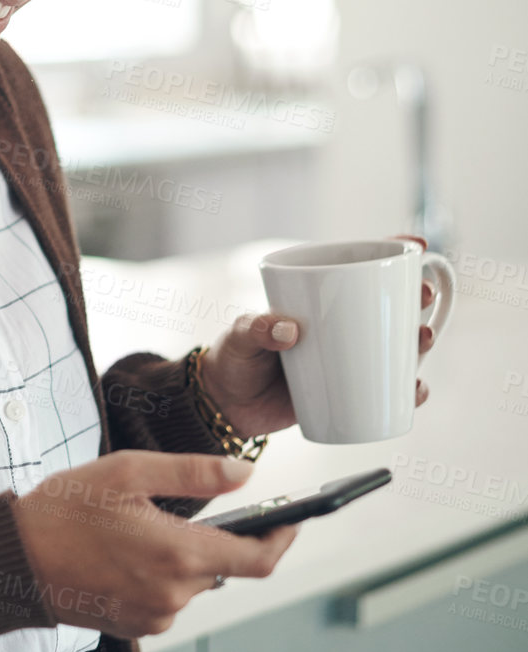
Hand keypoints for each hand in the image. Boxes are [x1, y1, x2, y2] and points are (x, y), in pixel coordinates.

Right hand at [13, 450, 297, 639]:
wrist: (11, 562)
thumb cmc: (64, 509)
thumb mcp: (128, 472)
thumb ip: (194, 472)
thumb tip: (247, 474)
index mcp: (180, 555)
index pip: (258, 560)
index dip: (283, 538)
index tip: (294, 520)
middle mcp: (174, 595)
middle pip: (219, 567)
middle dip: (207, 537)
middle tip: (167, 505)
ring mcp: (154, 617)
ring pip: (190, 582)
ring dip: (176, 555)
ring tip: (130, 527)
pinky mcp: (133, 627)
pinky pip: (163, 597)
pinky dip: (154, 573)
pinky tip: (118, 552)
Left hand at [200, 233, 437, 438]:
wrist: (227, 406)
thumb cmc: (232, 358)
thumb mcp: (239, 336)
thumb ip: (257, 329)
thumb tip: (290, 331)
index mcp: (315, 296)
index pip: (356, 266)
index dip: (390, 252)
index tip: (415, 245)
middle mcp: (339, 323)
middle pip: (388, 304)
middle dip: (415, 295)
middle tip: (421, 296)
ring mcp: (348, 357)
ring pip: (396, 345)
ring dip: (420, 340)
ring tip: (424, 338)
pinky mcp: (351, 392)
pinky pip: (389, 388)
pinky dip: (408, 389)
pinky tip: (416, 389)